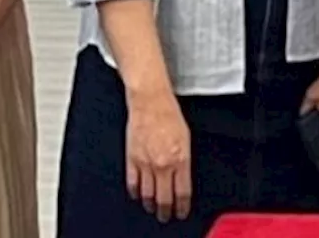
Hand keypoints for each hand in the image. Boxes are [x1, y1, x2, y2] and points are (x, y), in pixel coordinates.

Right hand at [125, 89, 191, 222]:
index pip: (182, 192)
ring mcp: (145, 163)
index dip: (182, 206)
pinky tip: (138, 195)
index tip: (182, 212)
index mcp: (180, 159)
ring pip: (147, 194)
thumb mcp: (187, 138)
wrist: (150, 102)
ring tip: (154, 209)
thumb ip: (184, 160)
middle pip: (164, 198)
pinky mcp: (131, 159)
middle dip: (166, 211)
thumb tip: (183, 177)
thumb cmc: (170, 115)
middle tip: (167, 216)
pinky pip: (132, 183)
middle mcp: (163, 164)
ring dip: (151, 204)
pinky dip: (135, 192)